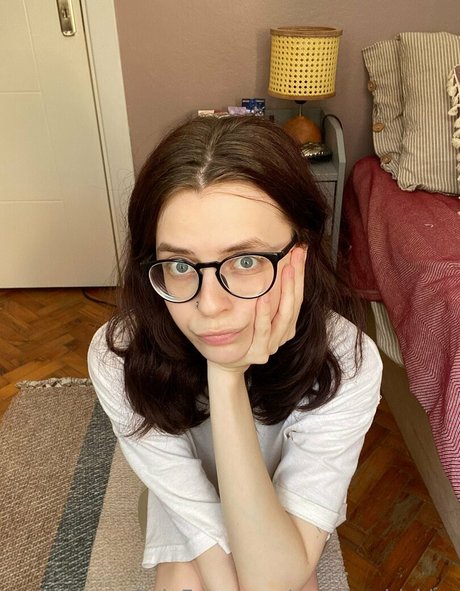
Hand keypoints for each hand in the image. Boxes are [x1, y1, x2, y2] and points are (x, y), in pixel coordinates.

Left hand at [208, 245, 306, 375]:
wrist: (228, 362)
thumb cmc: (242, 332)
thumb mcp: (256, 310)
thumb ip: (267, 292)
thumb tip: (271, 261)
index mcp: (286, 322)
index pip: (298, 293)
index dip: (300, 272)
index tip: (300, 250)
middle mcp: (283, 333)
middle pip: (295, 301)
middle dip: (297, 276)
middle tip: (296, 254)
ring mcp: (273, 344)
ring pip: (284, 315)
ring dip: (285, 290)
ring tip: (286, 269)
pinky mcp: (260, 352)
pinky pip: (263, 330)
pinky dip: (264, 313)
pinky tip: (263, 297)